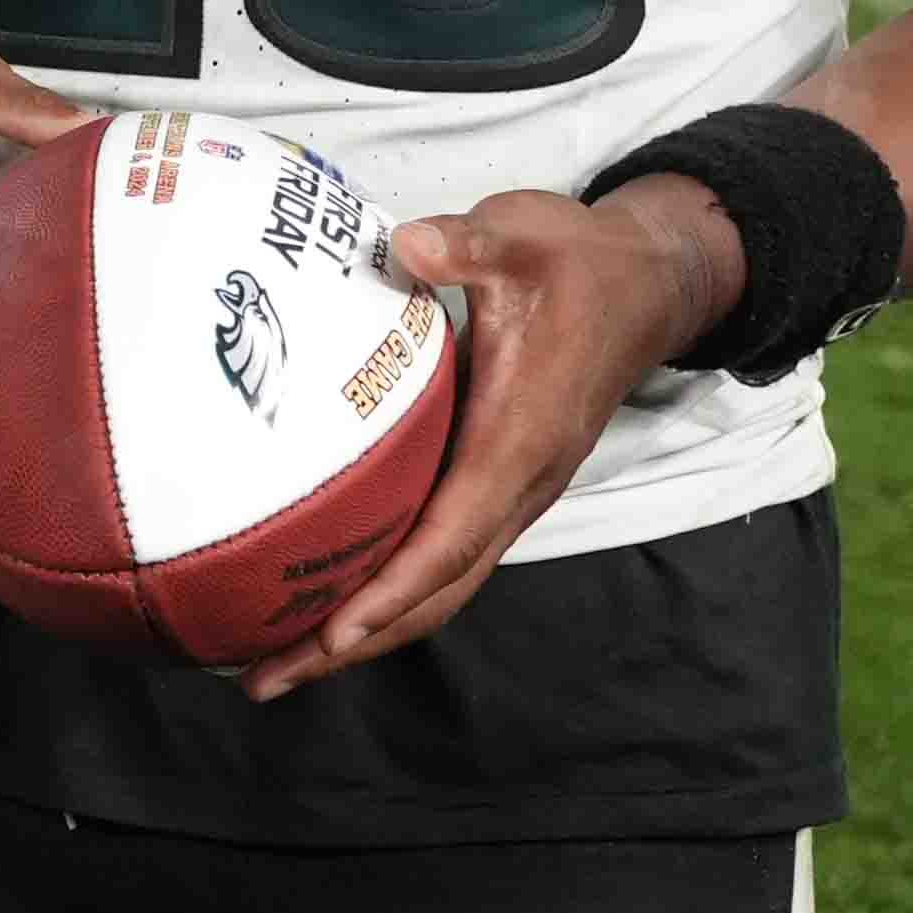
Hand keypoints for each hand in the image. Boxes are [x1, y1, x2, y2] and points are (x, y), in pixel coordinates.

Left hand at [270, 178, 744, 696]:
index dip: (393, 591)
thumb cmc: (584, 263)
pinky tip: (315, 593)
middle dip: (351, 644)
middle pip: (436, 592)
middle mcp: (519, 485)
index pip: (453, 537)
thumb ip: (470, 242)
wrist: (651, 283)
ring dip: (361, 631)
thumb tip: (412, 243)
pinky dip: (380, 590)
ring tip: (269, 660)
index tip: (332, 635)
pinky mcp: (495, 483)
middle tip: (260, 677)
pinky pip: (437, 554)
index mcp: (521, 441)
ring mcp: (509, 491)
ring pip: (438, 585)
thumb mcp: (528, 235)